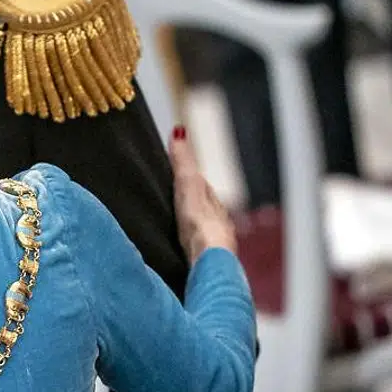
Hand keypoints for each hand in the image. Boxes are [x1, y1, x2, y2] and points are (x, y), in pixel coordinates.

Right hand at [170, 128, 236, 263]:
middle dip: (190, 202)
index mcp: (212, 201)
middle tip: (174, 198)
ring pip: (202, 227)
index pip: (200, 185)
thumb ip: (183, 162)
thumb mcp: (188, 185)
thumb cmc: (199, 222)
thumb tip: (179, 131)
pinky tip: (183, 249)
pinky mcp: (206, 260)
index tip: (176, 172)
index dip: (188, 178)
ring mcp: (214, 241)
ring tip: (176, 224)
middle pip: (202, 207)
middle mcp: (217, 220)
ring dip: (191, 225)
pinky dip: (190, 243)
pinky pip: (197, 246)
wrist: (210, 259)